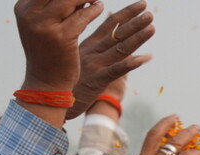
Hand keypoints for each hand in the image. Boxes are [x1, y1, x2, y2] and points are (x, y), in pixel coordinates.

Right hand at [14, 0, 103, 92]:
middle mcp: (30, 15)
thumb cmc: (48, 52)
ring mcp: (45, 26)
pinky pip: (82, 16)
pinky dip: (93, 10)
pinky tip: (99, 7)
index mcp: (23, 8)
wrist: (46, 82)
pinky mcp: (62, 37)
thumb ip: (56, 7)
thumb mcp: (46, 25)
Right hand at [68, 0, 154, 118]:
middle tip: (149, 10)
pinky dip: (132, 63)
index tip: (140, 5)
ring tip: (151, 26)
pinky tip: (146, 57)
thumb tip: (107, 42)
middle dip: (134, 20)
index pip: (109, 25)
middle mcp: (93, 52)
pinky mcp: (97, 81)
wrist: (48, 99)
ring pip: (120, 48)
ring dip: (137, 37)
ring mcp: (95, 65)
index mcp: (89, 45)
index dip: (125, 14)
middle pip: (117, 33)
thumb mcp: (78, 61)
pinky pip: (117, 70)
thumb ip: (93, 51)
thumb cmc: (66, 82)